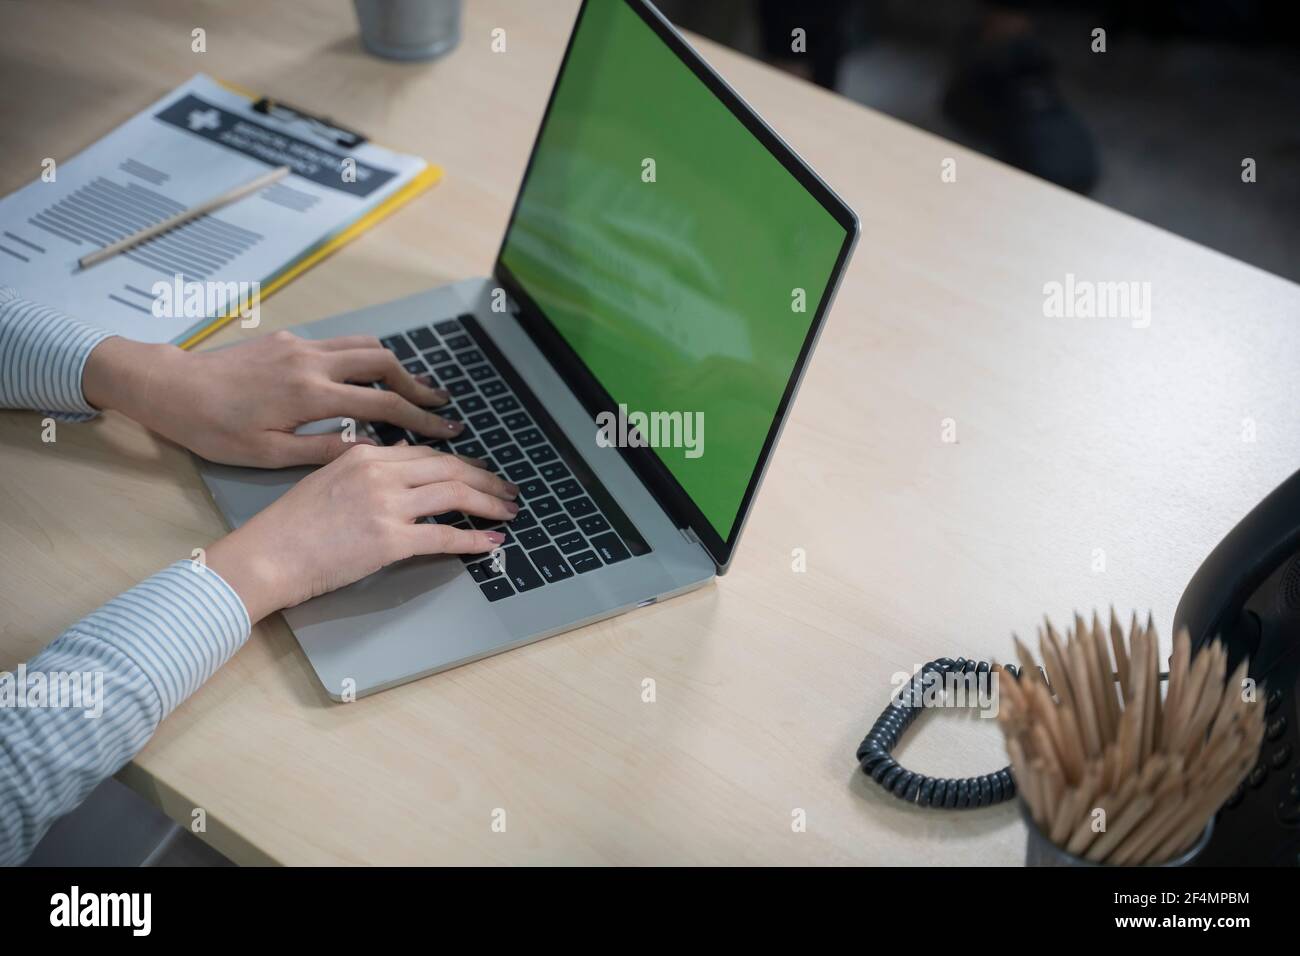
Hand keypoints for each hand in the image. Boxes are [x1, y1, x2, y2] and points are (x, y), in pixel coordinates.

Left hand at [83, 331, 466, 466]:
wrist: (171, 388)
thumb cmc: (214, 430)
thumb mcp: (269, 455)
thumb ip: (325, 450)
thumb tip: (372, 447)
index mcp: (310, 395)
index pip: (382, 405)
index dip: (421, 419)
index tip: (447, 429)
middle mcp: (312, 362)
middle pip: (384, 363)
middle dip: (416, 385)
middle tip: (438, 405)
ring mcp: (301, 345)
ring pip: (365, 345)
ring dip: (394, 366)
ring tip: (411, 388)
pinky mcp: (289, 339)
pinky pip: (339, 343)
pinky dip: (363, 358)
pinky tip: (365, 377)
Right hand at [204, 443, 518, 622]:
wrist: (266, 556)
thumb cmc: (289, 527)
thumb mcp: (327, 479)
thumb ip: (366, 469)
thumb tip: (400, 463)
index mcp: (365, 455)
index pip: (426, 454)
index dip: (461, 463)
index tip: (480, 472)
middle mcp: (380, 473)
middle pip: (449, 468)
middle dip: (486, 479)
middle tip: (508, 489)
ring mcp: (386, 506)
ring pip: (455, 495)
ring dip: (489, 503)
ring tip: (509, 512)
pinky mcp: (389, 541)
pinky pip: (444, 536)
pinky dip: (474, 538)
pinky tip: (491, 542)